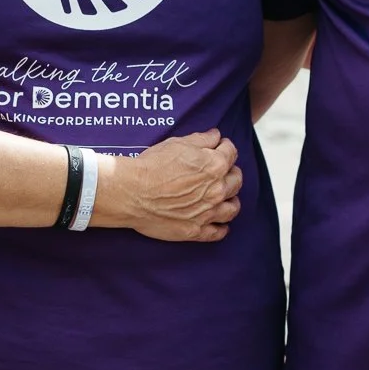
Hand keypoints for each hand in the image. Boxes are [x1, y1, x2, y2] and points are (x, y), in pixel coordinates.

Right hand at [96, 130, 241, 241]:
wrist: (132, 192)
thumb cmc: (152, 165)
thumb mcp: (177, 143)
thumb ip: (201, 139)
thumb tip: (216, 136)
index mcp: (215, 165)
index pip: (231, 153)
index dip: (225, 147)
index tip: (221, 147)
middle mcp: (217, 190)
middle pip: (236, 181)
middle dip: (232, 173)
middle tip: (224, 172)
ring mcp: (208, 212)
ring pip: (232, 208)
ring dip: (231, 200)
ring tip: (226, 198)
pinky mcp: (196, 230)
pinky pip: (218, 233)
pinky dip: (222, 228)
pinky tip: (220, 224)